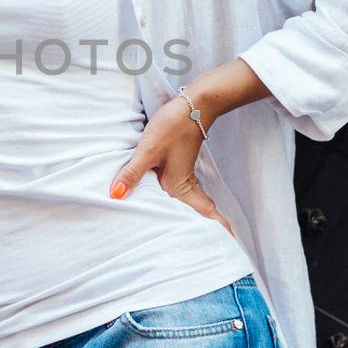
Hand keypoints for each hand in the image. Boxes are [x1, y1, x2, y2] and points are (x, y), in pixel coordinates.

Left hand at [108, 95, 235, 237]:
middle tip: (213, 244)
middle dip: (204, 226)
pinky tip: (167, 197)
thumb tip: (116, 196)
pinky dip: (177, 197)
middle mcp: (182, 183)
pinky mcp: (177, 161)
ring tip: (189, 231)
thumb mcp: (147, 151)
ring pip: (186, 198)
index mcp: (178, 186)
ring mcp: (181, 172)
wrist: (193, 103)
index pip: (205, 211)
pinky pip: (181, 186)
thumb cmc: (173, 127)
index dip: (219, 227)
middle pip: (196, 210)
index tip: (231, 242)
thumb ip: (131, 174)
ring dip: (191, 212)